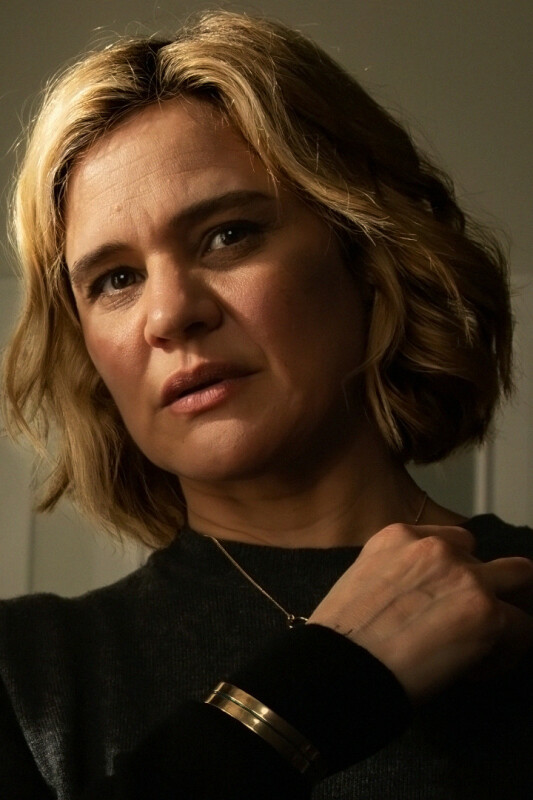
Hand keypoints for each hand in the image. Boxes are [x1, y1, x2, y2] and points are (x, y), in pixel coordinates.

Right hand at [308, 524, 532, 700]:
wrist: (340, 667)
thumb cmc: (340, 638)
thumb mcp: (362, 580)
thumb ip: (398, 574)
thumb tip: (425, 600)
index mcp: (398, 536)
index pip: (450, 542)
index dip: (452, 573)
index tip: (441, 602)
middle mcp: (435, 547)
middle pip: (485, 555)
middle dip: (485, 583)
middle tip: (472, 617)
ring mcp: (466, 576)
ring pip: (521, 577)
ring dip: (506, 607)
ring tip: (486, 641)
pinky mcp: (487, 611)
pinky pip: (523, 629)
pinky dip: (504, 652)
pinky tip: (474, 670)